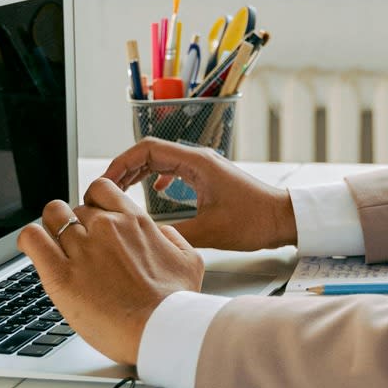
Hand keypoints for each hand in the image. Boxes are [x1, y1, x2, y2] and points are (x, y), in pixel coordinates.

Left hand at [16, 177, 204, 365]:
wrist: (160, 330)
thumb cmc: (175, 302)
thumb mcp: (189, 259)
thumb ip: (172, 238)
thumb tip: (160, 232)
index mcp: (134, 221)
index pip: (101, 188)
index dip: (93, 202)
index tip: (93, 218)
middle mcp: (106, 228)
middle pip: (75, 207)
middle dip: (75, 223)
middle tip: (78, 246)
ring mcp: (81, 249)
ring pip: (52, 215)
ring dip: (51, 227)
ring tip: (54, 246)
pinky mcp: (60, 275)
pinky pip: (32, 238)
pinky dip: (30, 239)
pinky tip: (35, 249)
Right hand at [100, 137, 297, 251]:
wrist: (283, 219)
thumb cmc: (254, 221)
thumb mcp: (209, 232)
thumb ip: (172, 234)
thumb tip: (141, 237)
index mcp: (196, 163)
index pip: (147, 149)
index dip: (120, 163)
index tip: (103, 182)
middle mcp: (199, 159)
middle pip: (150, 153)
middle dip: (123, 169)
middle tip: (103, 190)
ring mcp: (204, 167)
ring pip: (161, 161)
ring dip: (138, 173)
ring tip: (119, 192)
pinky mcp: (209, 177)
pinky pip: (175, 170)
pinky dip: (157, 178)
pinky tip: (153, 193)